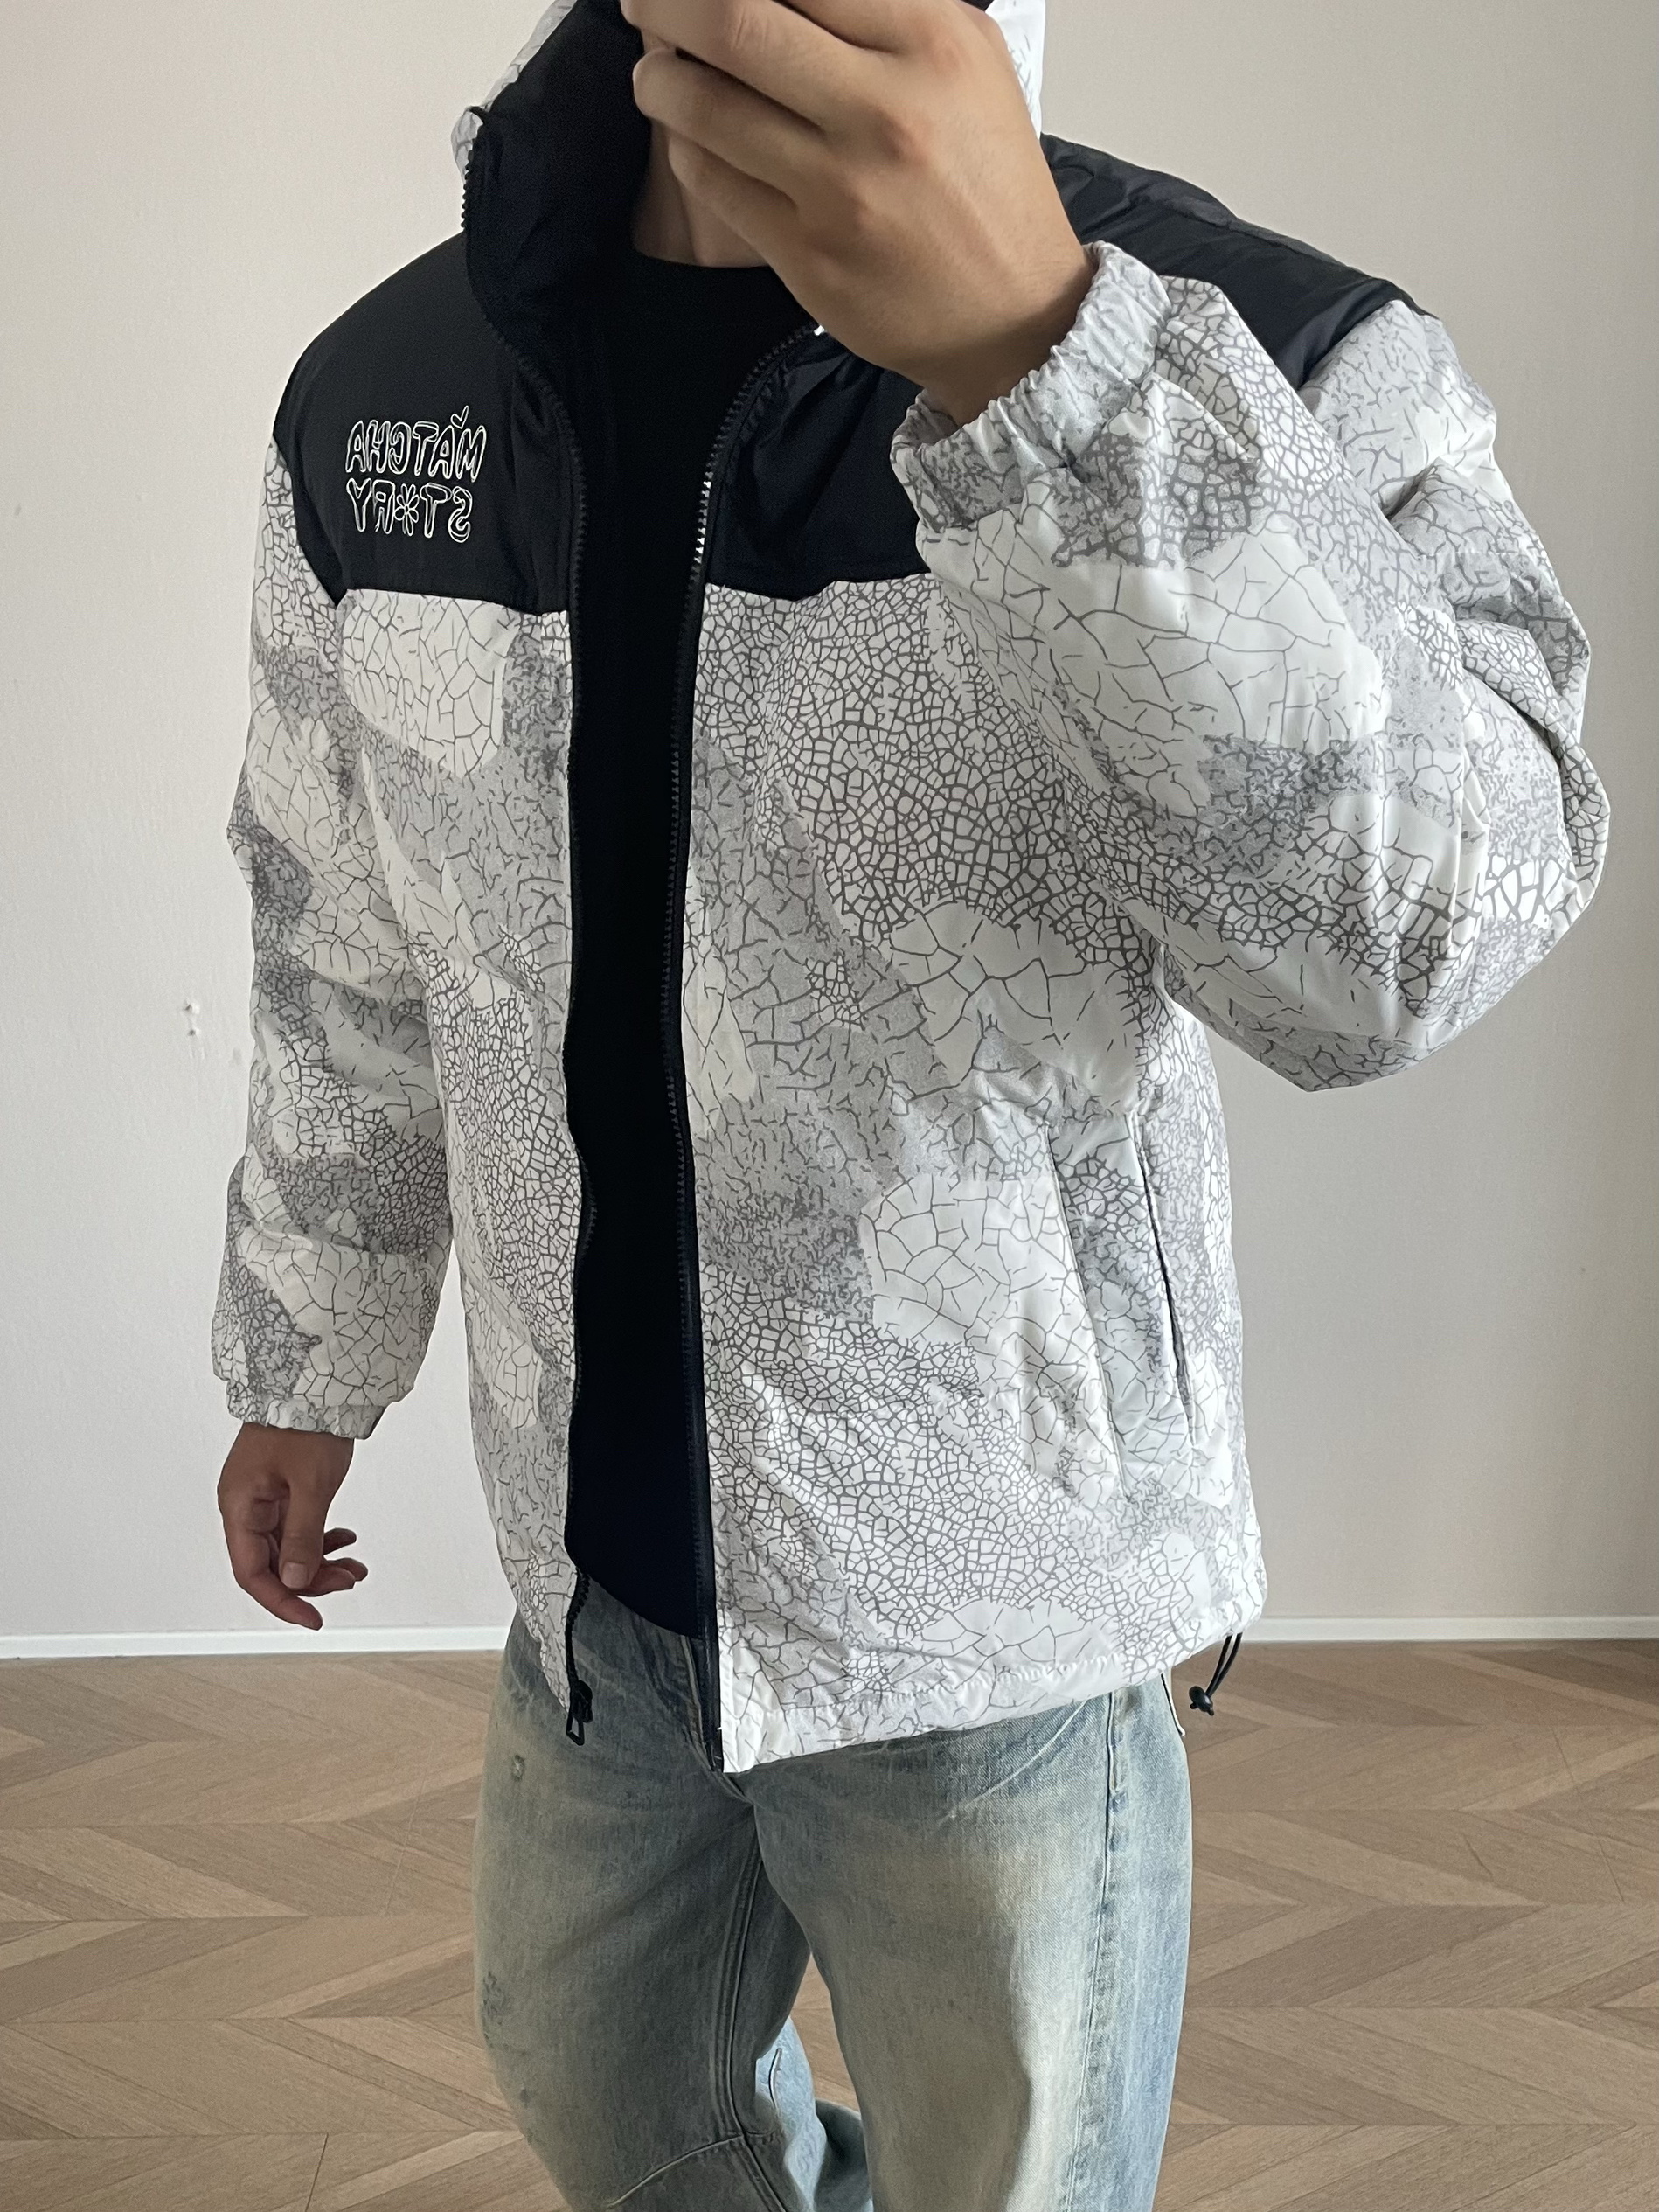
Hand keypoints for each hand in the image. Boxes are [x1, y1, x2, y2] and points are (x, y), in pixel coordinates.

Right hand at [217, 1422, 365, 1629]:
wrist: (316, 1380)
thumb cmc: (306, 1423)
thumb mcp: (311, 1485)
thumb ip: (301, 1537)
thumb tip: (294, 1583)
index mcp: (239, 1506)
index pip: (251, 1573)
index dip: (282, 1601)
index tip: (313, 1619)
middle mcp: (245, 1505)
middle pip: (270, 1564)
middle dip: (310, 1580)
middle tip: (349, 1581)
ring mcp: (262, 1497)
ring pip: (286, 1549)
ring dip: (319, 1562)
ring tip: (354, 1567)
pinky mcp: (280, 1489)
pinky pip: (295, 1528)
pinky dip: (320, 1538)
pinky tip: (344, 1538)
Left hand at [621, 0, 1094, 426]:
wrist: (1013, 316)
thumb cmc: (985, 185)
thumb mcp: (966, 59)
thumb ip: (884, 5)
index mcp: (931, 41)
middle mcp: (885, 110)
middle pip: (731, 18)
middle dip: (665, 2)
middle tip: (646, 3)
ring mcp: (841, 188)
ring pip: (703, 104)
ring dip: (660, 79)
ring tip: (660, 73)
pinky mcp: (807, 253)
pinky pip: (711, 179)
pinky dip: (687, 145)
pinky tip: (696, 137)